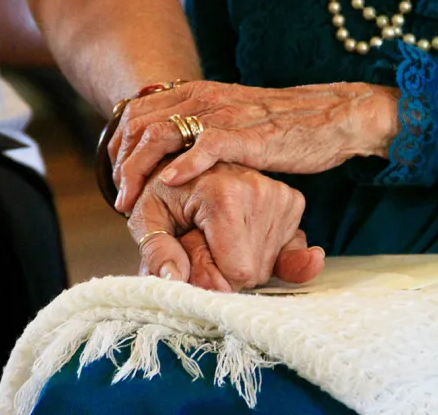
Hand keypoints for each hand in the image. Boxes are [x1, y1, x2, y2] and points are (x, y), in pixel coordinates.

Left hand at [109, 80, 398, 212]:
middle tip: (119, 197)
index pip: (136, 112)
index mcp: (197, 93)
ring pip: (160, 134)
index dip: (118, 146)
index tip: (116, 178)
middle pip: (138, 124)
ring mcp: (223, 114)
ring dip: (138, 170)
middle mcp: (203, 98)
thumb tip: (176, 150)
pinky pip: (204, 145)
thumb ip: (204, 127)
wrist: (333, 115)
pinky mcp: (246, 134)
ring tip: (131, 201)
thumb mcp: (234, 118)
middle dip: (119, 163)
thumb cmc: (285, 125)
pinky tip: (167, 184)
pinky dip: (181, 165)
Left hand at [128, 161, 324, 291]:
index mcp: (223, 194)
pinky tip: (241, 236)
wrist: (186, 159)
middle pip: (254, 271)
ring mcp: (280, 193)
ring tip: (219, 233)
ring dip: (242, 259)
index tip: (193, 253)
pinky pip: (286, 250)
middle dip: (226, 269)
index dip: (213, 276)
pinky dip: (262, 251)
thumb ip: (157, 250)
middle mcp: (259, 189)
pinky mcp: (292, 200)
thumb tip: (174, 279)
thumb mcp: (146, 218)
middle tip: (204, 241)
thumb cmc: (163, 191)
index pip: (238, 271)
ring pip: (269, 264)